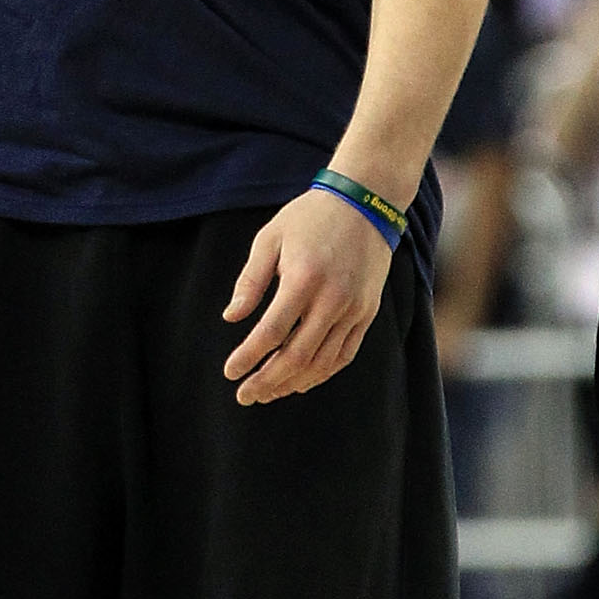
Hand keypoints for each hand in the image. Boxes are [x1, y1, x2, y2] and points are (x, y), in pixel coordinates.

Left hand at [222, 187, 393, 403]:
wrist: (365, 203)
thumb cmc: (309, 218)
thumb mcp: (270, 239)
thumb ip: (250, 280)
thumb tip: (231, 318)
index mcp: (304, 279)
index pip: (271, 332)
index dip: (248, 357)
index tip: (230, 372)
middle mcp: (332, 299)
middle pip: (297, 356)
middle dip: (267, 380)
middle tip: (245, 395)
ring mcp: (354, 309)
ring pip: (322, 362)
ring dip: (292, 383)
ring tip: (268, 393)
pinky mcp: (367, 313)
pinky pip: (344, 354)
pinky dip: (321, 373)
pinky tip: (300, 381)